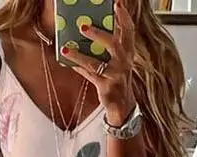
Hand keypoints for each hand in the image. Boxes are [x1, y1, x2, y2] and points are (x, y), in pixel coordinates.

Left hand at [61, 0, 136, 124]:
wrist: (122, 105)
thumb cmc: (117, 77)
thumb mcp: (118, 60)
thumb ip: (109, 45)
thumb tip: (89, 27)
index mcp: (128, 52)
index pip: (129, 31)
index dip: (124, 17)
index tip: (117, 4)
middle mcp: (124, 63)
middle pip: (114, 45)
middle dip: (99, 34)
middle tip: (83, 26)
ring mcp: (116, 76)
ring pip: (96, 63)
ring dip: (80, 55)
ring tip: (67, 48)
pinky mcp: (106, 88)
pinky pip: (89, 75)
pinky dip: (78, 67)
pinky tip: (68, 61)